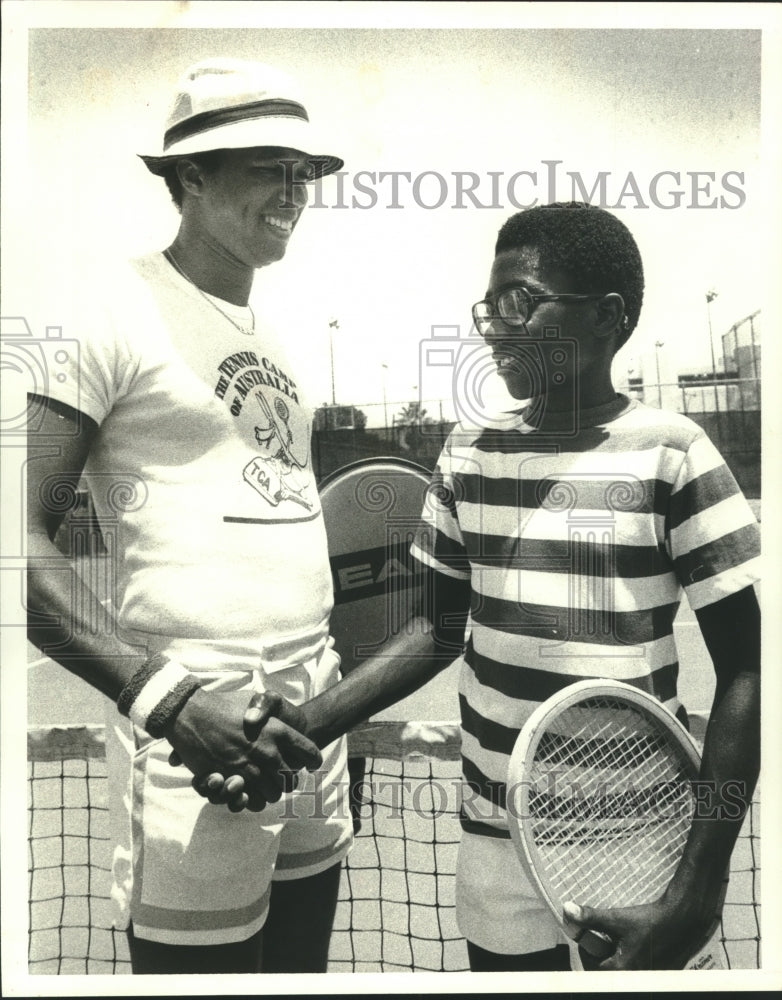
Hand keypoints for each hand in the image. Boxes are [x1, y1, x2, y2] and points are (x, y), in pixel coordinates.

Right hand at [165, 687, 320, 812]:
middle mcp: (268, 752)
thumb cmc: (225, 704)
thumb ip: (273, 708)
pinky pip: (251, 801)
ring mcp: (249, 768)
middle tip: (282, 775)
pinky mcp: (230, 780)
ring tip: (264, 783)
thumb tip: (286, 727)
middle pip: (292, 780)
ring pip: (273, 794)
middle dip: (288, 780)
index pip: (311, 754)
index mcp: (279, 731)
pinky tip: (249, 790)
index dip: (313, 760)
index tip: (309, 762)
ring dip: (270, 791)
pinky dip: (252, 800)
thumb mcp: (256, 697)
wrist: (190, 713)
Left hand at [562, 893, 718, 969]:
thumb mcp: (617, 918)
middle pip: (609, 970)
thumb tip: (568, 909)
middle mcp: (636, 977)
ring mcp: (650, 976)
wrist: (681, 919)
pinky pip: (639, 968)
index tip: (589, 938)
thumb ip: (590, 917)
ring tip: (622, 939)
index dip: (587, 952)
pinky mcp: (660, 973)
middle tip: (605, 937)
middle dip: (603, 954)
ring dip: (618, 956)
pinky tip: (637, 943)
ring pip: (624, 969)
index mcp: (623, 969)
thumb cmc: (650, 920)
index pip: (593, 968)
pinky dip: (633, 957)